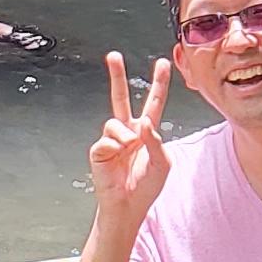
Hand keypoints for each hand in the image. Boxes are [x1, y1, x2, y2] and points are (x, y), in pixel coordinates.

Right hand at [90, 50, 170, 222]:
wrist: (128, 206)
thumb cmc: (147, 187)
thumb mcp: (162, 163)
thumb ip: (156, 141)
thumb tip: (143, 123)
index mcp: (147, 132)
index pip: (153, 102)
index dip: (158, 83)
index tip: (162, 62)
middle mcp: (128, 131)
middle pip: (121, 97)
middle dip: (116, 76)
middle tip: (113, 55)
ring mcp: (112, 139)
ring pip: (115, 122)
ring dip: (126, 138)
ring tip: (128, 152)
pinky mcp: (98, 150)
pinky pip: (107, 140)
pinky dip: (114, 149)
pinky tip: (115, 162)